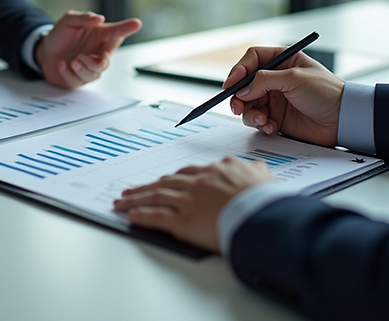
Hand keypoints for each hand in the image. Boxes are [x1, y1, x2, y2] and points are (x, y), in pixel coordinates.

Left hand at [34, 10, 141, 88]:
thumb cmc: (60, 35)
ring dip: (81, 69)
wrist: (44, 51)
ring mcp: (88, 68)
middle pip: (105, 63)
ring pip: (93, 74)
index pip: (116, 32)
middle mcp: (97, 53)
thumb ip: (84, 18)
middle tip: (80, 57)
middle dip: (95, 63)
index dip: (126, 28)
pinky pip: (77, 80)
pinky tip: (62, 65)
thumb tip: (99, 19)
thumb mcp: (69, 21)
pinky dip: (68, 73)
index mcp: (100, 37)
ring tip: (71, 61)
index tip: (137, 23)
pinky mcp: (78, 79)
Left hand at [113, 156, 276, 251]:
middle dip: (146, 187)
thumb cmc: (266, 201)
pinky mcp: (183, 221)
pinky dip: (142, 216)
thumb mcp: (265, 179)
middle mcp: (199, 182)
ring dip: (136, 199)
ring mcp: (189, 201)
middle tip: (132, 190)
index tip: (162, 181)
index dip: (172, 178)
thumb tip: (257, 168)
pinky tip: (131, 216)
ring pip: (156, 196)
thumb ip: (256, 171)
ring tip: (122, 201)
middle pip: (166, 182)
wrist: (262, 215)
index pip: (188, 173)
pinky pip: (157, 217)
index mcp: (217, 171)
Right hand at [226, 47, 344, 146]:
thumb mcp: (295, 78)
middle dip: (239, 96)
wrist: (343, 120)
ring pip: (248, 104)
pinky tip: (272, 126)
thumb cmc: (327, 93)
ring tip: (263, 120)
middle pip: (245, 84)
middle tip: (237, 106)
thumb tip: (243, 90)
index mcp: (283, 61)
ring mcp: (275, 98)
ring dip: (250, 113)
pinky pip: (257, 120)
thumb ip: (265, 80)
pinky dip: (260, 124)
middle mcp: (276, 79)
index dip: (239, 70)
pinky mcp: (276, 117)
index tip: (231, 84)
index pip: (252, 60)